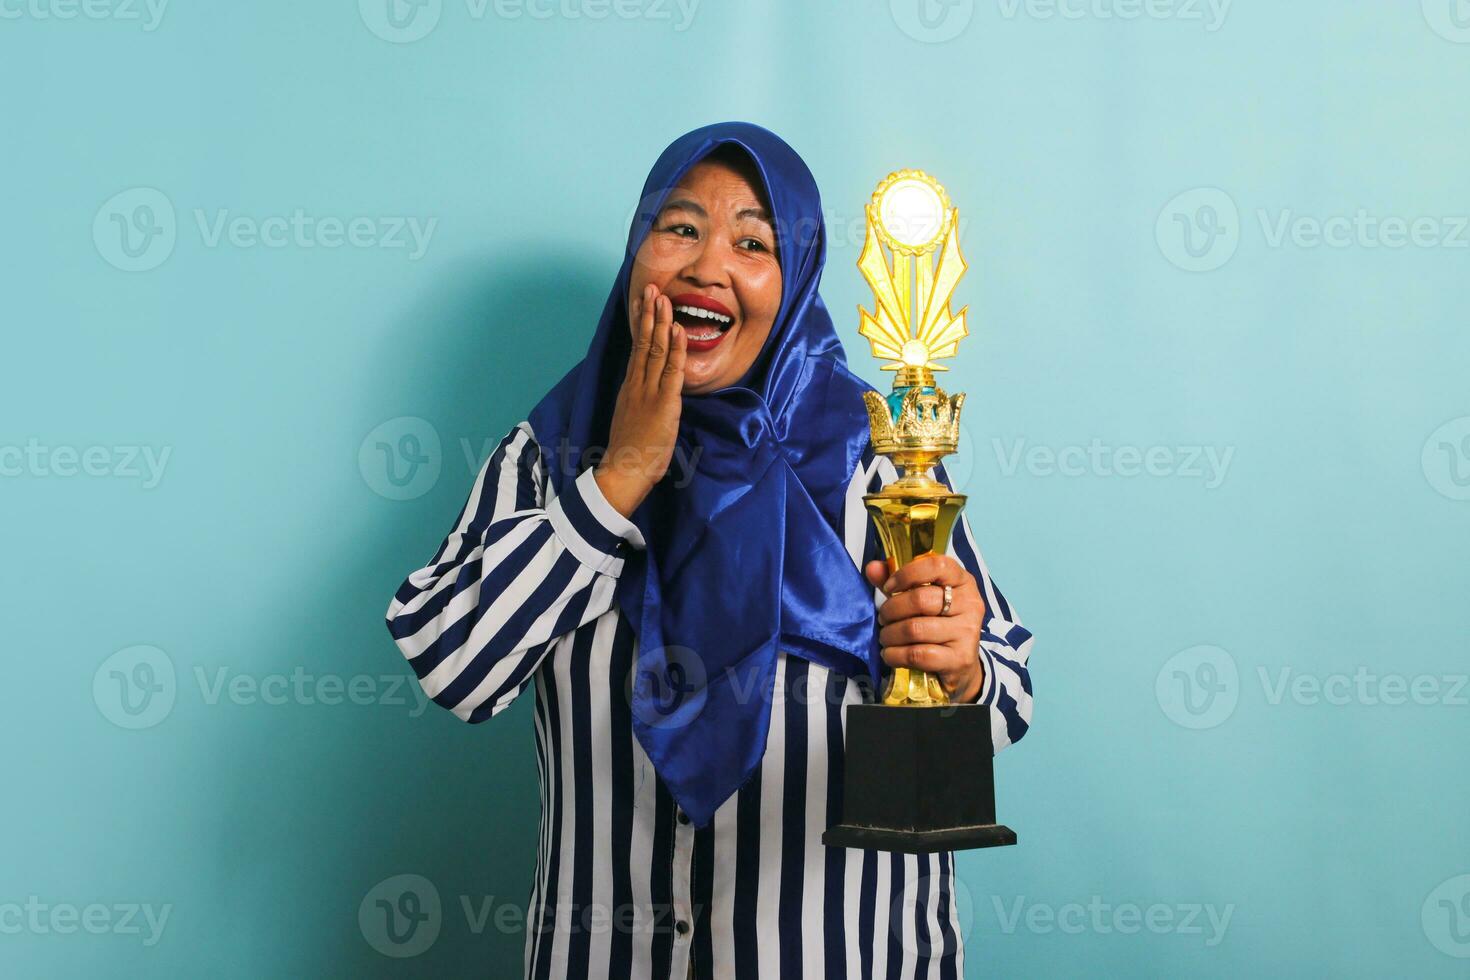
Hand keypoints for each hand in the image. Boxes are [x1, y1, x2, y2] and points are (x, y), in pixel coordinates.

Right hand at [595, 284, 686, 517]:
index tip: (642, 302)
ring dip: (661, 322)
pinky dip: (675, 348)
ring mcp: (648, 392)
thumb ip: (639, 403)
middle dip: (649, 313)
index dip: (641, 324)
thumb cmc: (630, 453)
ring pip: (655, 350)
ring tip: (664, 298)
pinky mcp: (663, 403)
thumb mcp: (632, 420)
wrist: (623, 472)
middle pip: (643, 341)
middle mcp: (636, 384)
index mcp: (629, 388)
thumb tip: (646, 395)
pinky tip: (678, 329)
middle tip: (652, 287)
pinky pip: (671, 370)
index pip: (636, 349)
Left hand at [864, 554, 985, 702]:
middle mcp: (970, 604)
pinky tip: (890, 654)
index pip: (937, 565)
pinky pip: (917, 654)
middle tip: (884, 618)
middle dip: (891, 610)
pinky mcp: (960, 659)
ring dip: (890, 634)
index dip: (907, 574)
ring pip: (915, 629)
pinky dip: (895, 655)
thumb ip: (897, 582)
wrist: (960, 666)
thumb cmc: (937, 625)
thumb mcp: (919, 599)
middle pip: (920, 599)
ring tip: (885, 637)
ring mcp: (967, 632)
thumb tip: (873, 568)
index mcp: (962, 581)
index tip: (889, 587)